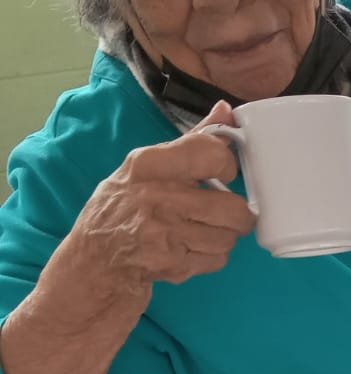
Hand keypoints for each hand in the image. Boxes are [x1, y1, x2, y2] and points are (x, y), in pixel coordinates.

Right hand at [63, 101, 255, 298]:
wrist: (92, 264)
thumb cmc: (122, 209)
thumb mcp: (146, 168)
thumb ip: (191, 140)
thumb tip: (226, 110)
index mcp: (149, 164)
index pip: (212, 153)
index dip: (228, 165)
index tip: (223, 174)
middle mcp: (155, 195)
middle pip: (232, 206)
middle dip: (236, 215)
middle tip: (224, 215)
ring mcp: (162, 232)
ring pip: (228, 236)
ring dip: (222, 238)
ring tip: (200, 234)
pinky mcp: (169, 263)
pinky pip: (216, 259)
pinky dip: (210, 259)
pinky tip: (188, 251)